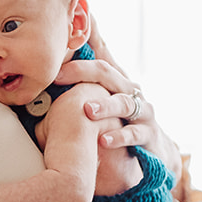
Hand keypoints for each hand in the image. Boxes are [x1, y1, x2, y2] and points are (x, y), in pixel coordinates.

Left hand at [53, 52, 180, 177]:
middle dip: (82, 72)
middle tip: (59, 76)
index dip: (78, 51)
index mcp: (116, 81)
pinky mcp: (149, 134)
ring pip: (124, 103)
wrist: (153, 150)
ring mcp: (142, 111)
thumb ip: (80, 92)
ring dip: (105, 106)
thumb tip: (48, 81)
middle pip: (107, 73)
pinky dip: (118, 136)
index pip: (97, 58)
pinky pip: (134, 133)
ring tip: (87, 110)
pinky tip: (103, 140)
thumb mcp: (102, 104)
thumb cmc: (119, 124)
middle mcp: (130, 91)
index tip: (55, 52)